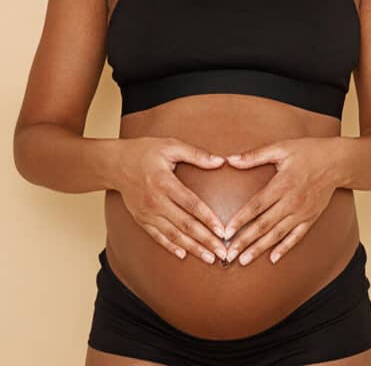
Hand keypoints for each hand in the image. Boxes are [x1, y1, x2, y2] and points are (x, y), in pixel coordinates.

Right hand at [115, 136, 227, 263]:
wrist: (114, 164)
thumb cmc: (144, 151)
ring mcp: (147, 213)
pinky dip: (170, 247)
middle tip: (223, 252)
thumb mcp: (170, 145)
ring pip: (172, 235)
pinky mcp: (141, 219)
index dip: (208, 219)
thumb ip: (196, 154)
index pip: (191, 205)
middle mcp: (156, 202)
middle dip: (205, 240)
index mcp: (165, 183)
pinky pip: (157, 236)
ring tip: (209, 258)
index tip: (222, 230)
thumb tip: (220, 161)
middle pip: (184, 224)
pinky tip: (183, 255)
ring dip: (192, 248)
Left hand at [221, 137, 341, 265]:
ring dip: (260, 248)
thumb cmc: (309, 152)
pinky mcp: (311, 217)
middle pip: (264, 225)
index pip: (256, 206)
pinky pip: (296, 236)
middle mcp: (291, 201)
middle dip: (245, 241)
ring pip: (278, 234)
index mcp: (282, 184)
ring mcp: (302, 212)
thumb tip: (231, 160)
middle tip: (229, 255)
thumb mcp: (282, 148)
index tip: (226, 232)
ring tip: (244, 260)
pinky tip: (273, 258)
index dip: (240, 220)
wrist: (338, 161)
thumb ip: (255, 155)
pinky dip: (285, 248)